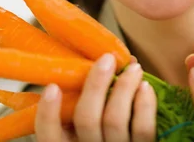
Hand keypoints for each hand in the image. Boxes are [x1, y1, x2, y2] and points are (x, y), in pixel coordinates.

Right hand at [34, 54, 156, 141]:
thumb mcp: (87, 125)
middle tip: (107, 59)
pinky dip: (144, 104)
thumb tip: (106, 61)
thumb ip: (86, 101)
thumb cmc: (107, 130)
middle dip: (96, 85)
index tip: (53, 87)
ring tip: (134, 68)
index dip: (47, 114)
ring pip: (114, 120)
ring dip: (124, 87)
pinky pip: (142, 129)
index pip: (48, 136)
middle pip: (86, 119)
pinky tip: (145, 87)